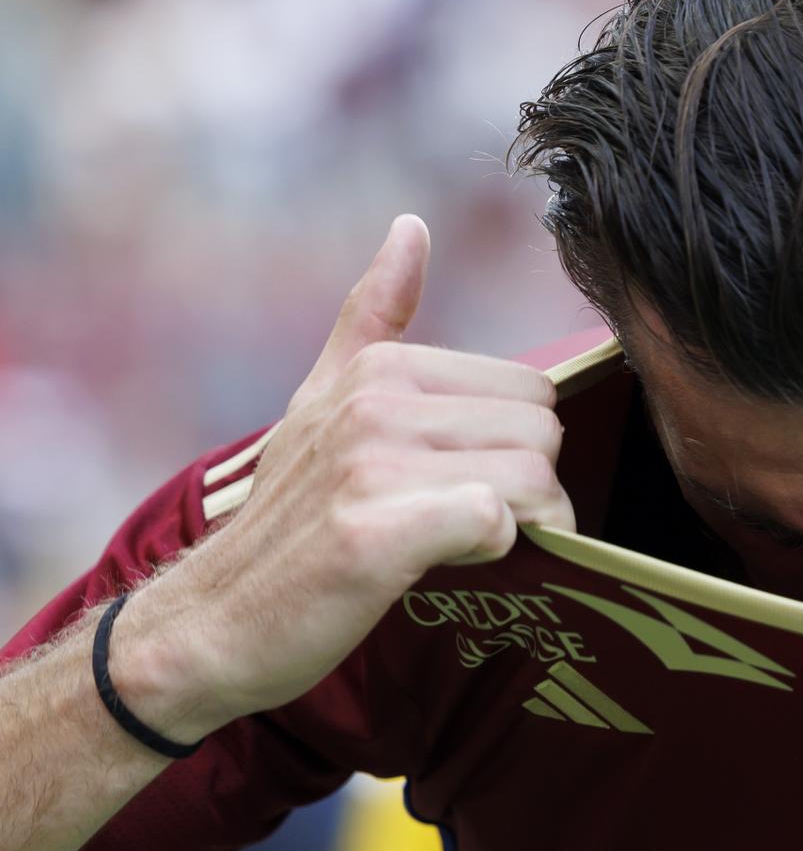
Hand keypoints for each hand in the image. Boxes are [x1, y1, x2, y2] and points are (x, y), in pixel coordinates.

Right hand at [115, 216, 574, 739]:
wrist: (212, 624)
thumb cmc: (290, 521)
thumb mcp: (320, 402)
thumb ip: (372, 318)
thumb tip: (412, 226)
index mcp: (379, 369)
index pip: (531, 390)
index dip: (522, 448)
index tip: (477, 483)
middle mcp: (374, 403)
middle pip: (542, 432)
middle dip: (536, 487)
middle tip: (485, 526)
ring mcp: (370, 465)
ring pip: (532, 477)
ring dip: (526, 526)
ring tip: (471, 548)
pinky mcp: (372, 533)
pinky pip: (494, 520)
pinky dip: (495, 551)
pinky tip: (451, 563)